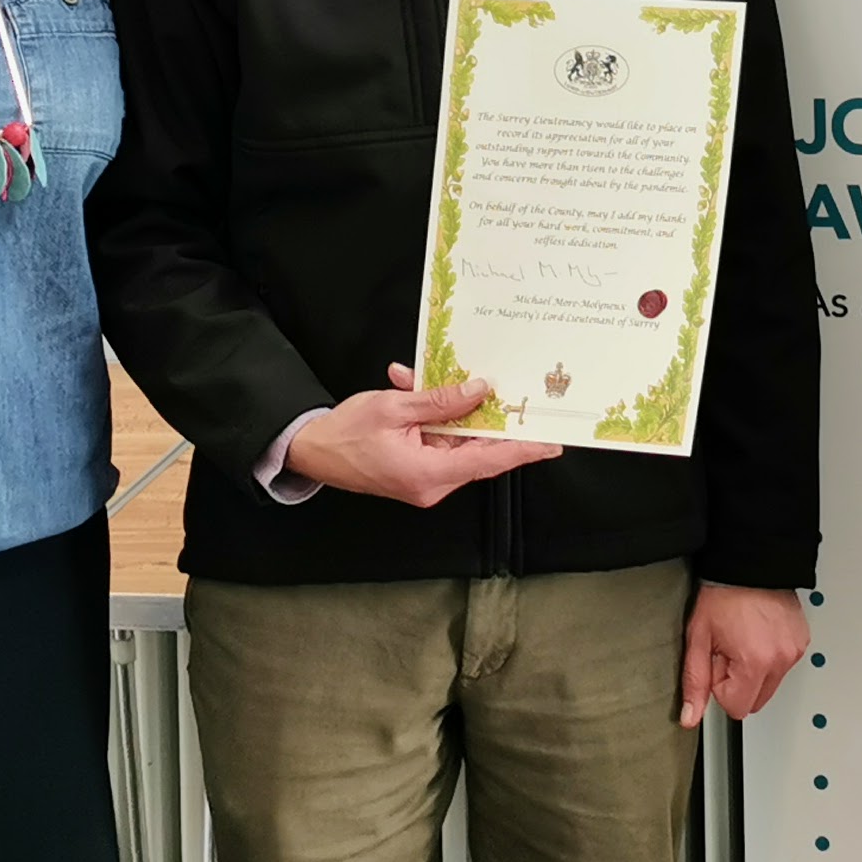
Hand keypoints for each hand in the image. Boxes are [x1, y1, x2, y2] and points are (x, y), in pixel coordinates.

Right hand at [283, 364, 563, 507]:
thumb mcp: (395, 406)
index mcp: (428, 474)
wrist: (310, 449)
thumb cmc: (345, 432)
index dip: (522, 450)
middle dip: (493, 418)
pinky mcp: (416, 470)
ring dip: (454, 410)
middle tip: (520, 395)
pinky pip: (439, 441)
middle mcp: (432, 484)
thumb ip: (440, 400)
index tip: (552, 443)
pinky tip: (419, 386)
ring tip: (451, 377)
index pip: (488, 461)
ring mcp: (424, 479)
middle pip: (478, 450)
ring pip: (458, 441)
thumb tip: (479, 391)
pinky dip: (435, 416)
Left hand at [680, 583, 811, 726]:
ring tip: (744, 639)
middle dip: (738, 683)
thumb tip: (690, 717)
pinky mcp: (802, 641)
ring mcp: (795, 650)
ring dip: (754, 671)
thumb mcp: (698, 639)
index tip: (717, 661)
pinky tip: (758, 635)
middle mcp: (781, 659)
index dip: (721, 688)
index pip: (737, 708)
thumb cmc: (724, 594)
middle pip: (756, 701)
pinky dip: (769, 658)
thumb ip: (695, 683)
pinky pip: (783, 666)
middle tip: (729, 650)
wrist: (750, 563)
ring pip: (770, 685)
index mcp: (755, 662)